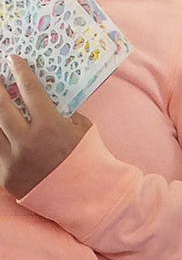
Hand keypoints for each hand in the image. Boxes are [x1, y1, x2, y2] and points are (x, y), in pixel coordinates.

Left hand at [0, 55, 91, 198]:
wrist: (93, 200)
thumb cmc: (92, 162)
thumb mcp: (83, 131)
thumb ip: (62, 115)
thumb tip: (41, 101)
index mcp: (50, 127)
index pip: (29, 90)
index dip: (20, 72)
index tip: (13, 60)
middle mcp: (27, 142)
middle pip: (0, 105)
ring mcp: (14, 161)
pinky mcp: (6, 177)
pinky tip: (2, 132)